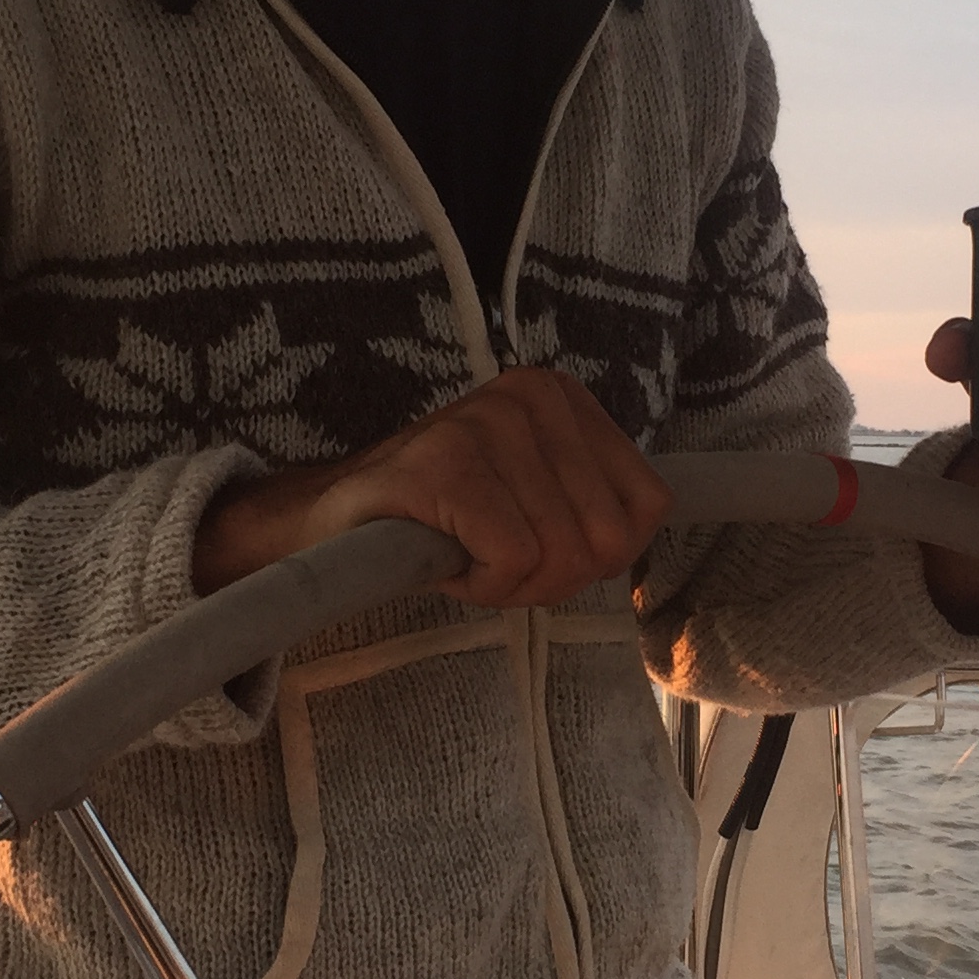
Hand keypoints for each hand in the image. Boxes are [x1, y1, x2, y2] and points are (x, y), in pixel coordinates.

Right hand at [192, 369, 674, 608]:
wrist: (332, 523)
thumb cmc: (447, 520)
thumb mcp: (541, 500)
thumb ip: (599, 510)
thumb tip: (638, 540)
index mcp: (564, 397)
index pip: (646, 508)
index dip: (594, 555)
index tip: (533, 543)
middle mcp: (532, 396)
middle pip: (607, 540)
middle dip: (552, 575)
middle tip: (491, 556)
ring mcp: (487, 423)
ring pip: (561, 554)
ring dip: (510, 581)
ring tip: (463, 550)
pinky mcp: (446, 464)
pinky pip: (512, 558)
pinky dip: (480, 582)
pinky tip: (443, 555)